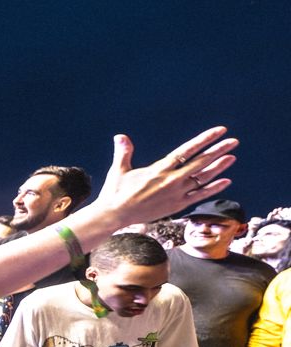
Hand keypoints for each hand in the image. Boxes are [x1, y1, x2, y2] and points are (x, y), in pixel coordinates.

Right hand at [91, 127, 236, 226]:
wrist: (114, 215)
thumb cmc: (115, 192)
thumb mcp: (119, 169)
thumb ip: (124, 152)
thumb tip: (120, 136)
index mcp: (159, 169)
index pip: (186, 150)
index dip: (204, 140)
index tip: (218, 131)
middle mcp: (171, 180)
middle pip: (200, 162)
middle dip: (218, 150)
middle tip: (233, 141)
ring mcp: (175, 194)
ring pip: (202, 178)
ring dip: (219, 167)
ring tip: (231, 157)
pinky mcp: (176, 206)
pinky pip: (199, 196)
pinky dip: (213, 188)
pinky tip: (225, 181)